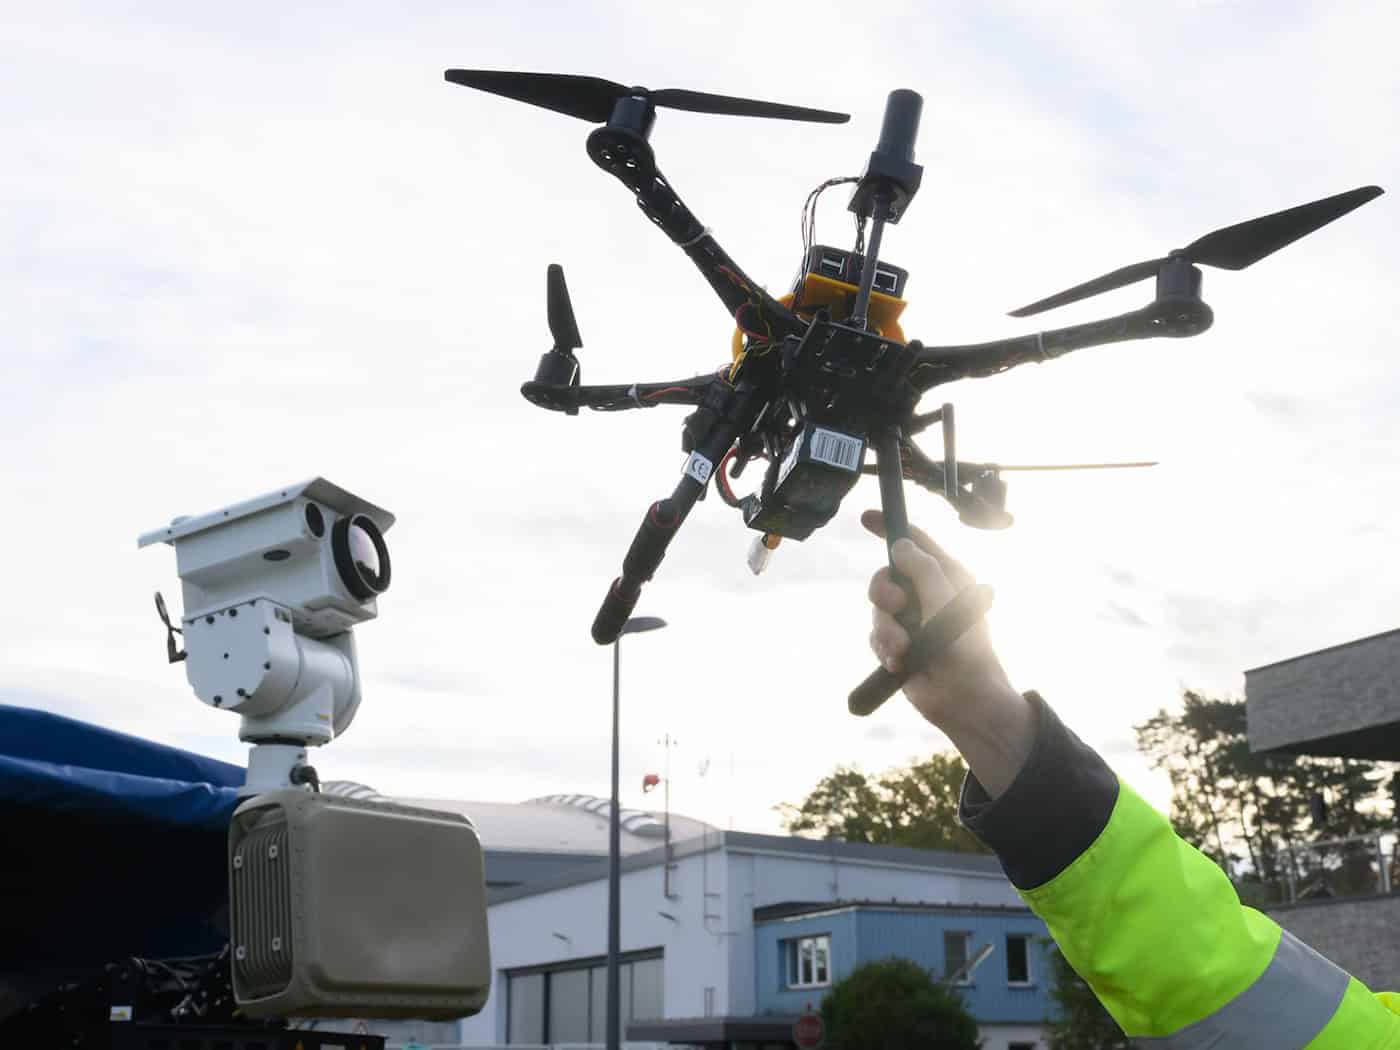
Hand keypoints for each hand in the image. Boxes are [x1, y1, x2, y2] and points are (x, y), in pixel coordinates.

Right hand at [862, 509, 1018, 729]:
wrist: (963, 697)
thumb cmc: (966, 646)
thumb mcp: (946, 599)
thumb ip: (922, 568)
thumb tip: (900, 545)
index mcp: (947, 576)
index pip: (915, 543)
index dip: (891, 529)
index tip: (867, 518)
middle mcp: (926, 595)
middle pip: (886, 576)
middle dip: (885, 592)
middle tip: (897, 605)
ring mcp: (911, 621)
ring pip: (877, 609)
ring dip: (888, 629)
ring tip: (904, 648)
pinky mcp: (898, 645)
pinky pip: (876, 635)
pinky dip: (885, 647)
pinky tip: (900, 661)